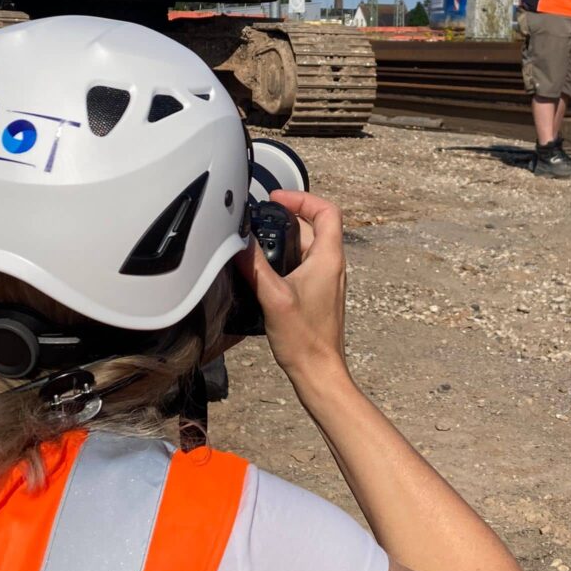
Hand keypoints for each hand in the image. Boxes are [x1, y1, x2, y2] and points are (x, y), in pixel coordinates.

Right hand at [235, 190, 347, 386]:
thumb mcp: (273, 297)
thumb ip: (255, 266)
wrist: (318, 371)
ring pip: (307, 245)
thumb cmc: (304, 339)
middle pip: (314, 225)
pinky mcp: (318, 293)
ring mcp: (326, 280)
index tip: (277, 199)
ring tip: (259, 239)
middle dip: (287, 217)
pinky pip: (304, 263)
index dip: (302, 198)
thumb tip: (238, 242)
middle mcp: (332, 265)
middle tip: (261, 217)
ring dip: (285, 238)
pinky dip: (286, 257)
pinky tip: (265, 268)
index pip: (327, 211)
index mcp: (329, 258)